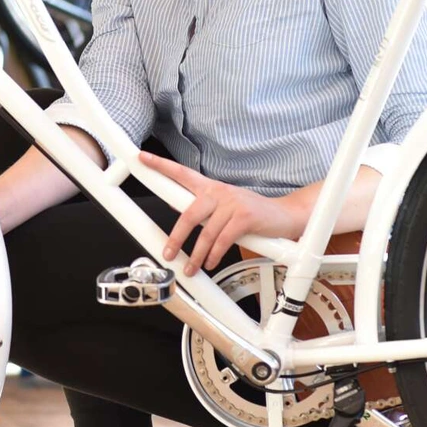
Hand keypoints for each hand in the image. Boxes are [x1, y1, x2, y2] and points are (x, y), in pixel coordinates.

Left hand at [140, 152, 305, 276]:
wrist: (284, 215)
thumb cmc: (250, 212)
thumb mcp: (223, 204)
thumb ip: (201, 206)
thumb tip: (175, 206)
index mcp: (210, 186)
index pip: (181, 172)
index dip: (160, 164)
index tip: (142, 157)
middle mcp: (218, 191)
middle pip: (189, 213)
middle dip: (176, 237)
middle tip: (167, 253)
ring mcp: (232, 203)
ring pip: (206, 232)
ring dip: (197, 255)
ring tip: (190, 268)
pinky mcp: (244, 217)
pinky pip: (223, 240)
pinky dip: (215, 255)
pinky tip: (211, 263)